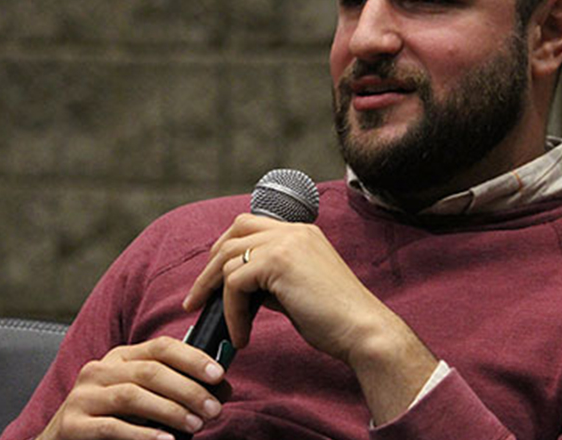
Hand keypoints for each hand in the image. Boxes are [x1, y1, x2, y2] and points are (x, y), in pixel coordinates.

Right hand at [37, 337, 223, 439]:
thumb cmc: (111, 419)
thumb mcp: (142, 399)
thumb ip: (174, 390)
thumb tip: (220, 390)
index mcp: (121, 358)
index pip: (161, 347)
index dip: (192, 358)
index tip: (218, 374)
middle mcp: (100, 370)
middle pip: (151, 371)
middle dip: (188, 390)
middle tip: (213, 409)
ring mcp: (83, 396)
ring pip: (133, 396)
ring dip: (170, 410)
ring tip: (196, 425)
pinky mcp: (73, 424)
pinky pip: (112, 427)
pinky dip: (143, 434)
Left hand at [183, 213, 386, 360]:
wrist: (363, 331)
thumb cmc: (333, 320)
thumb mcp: (295, 289)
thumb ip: (268, 279)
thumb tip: (236, 286)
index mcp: (300, 232)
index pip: (248, 226)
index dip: (225, 251)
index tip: (211, 281)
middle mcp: (293, 230)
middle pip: (232, 235)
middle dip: (210, 269)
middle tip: (198, 300)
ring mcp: (286, 242)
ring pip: (229, 261)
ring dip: (218, 297)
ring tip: (229, 328)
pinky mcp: (279, 262)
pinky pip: (235, 283)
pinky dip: (232, 312)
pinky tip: (243, 335)